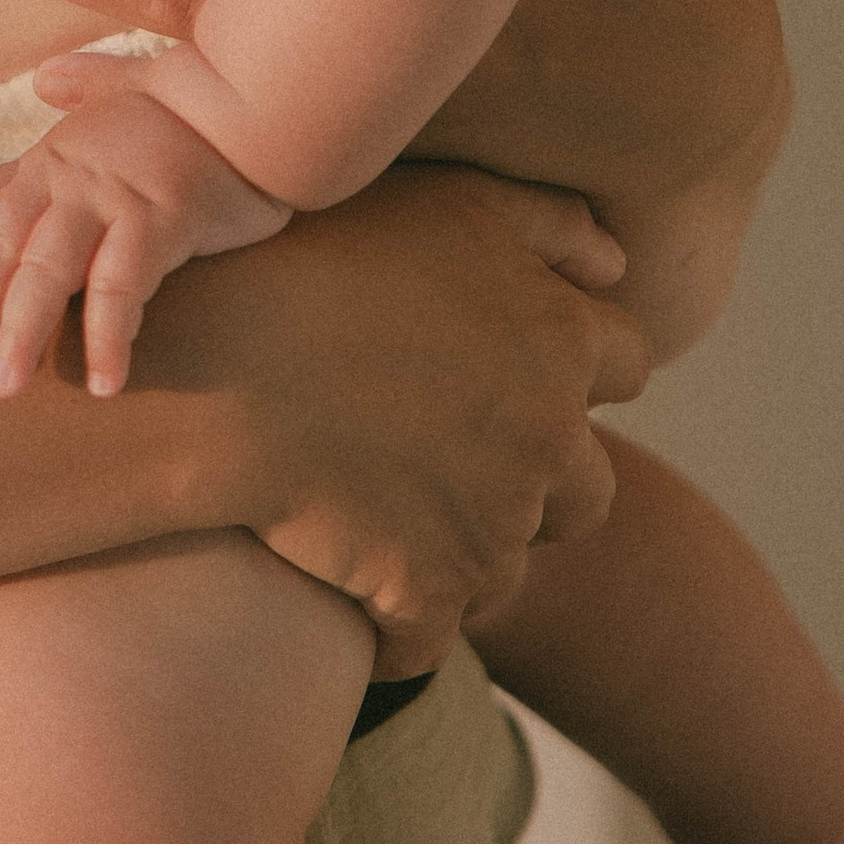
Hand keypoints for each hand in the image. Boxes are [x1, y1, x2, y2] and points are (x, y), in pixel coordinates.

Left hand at [0, 93, 291, 399]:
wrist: (260, 92)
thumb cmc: (197, 105)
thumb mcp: (132, 94)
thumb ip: (86, 88)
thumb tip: (46, 78)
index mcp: (53, 155)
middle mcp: (68, 173)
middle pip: (1, 246)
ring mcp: (110, 194)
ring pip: (48, 269)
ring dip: (22, 330)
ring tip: (3, 388)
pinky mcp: (159, 217)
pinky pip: (122, 285)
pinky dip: (108, 334)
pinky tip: (102, 382)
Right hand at [133, 165, 640, 676]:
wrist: (218, 361)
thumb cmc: (320, 255)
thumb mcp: (448, 201)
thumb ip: (546, 222)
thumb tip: (614, 263)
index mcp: (561, 342)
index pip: (626, 363)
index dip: (572, 363)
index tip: (504, 363)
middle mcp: (548, 441)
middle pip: (588, 489)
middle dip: (539, 477)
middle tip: (453, 452)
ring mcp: (491, 526)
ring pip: (508, 567)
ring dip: (468, 552)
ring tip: (391, 516)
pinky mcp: (423, 591)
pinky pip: (426, 642)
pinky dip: (392, 631)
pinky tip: (345, 595)